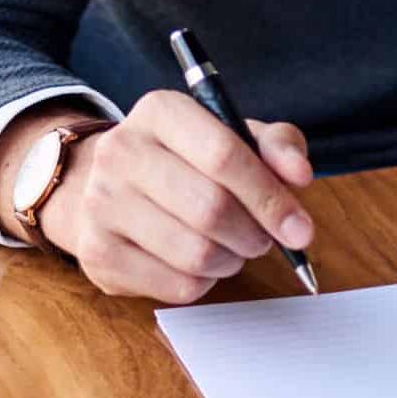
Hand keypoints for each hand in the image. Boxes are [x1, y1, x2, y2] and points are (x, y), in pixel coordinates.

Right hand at [8, 93, 315, 302]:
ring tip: (231, 248)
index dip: (270, 197)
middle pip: (211, 209)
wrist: (102, 186)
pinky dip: (204, 282)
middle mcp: (121, 151)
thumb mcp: (235, 136)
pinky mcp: (97, 254)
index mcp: (160, 111)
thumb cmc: (186, 161)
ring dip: (231, 260)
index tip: (300, 228)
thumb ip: (277, 146)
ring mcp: (101, 204)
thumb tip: (299, 176)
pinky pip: (176, 286)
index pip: (224, 155)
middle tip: (264, 239)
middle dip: (254, 234)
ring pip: (196, 254)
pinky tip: (198, 263)